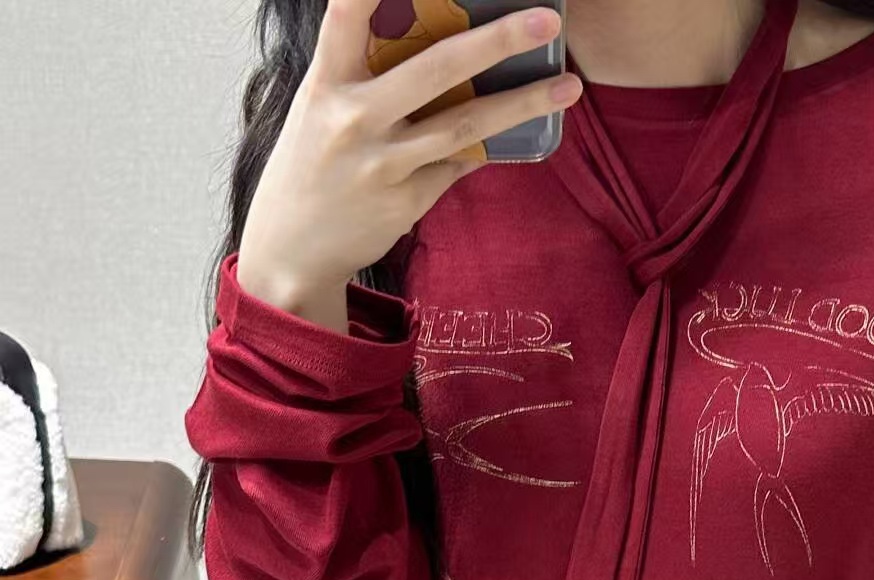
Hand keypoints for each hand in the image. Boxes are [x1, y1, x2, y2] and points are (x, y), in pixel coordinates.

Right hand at [237, 0, 582, 313]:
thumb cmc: (313, 163)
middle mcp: (354, 118)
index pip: (346, 13)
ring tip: (568, 85)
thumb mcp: (320, 107)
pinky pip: (459, 163)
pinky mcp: (406, 200)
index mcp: (326, 81)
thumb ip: (365, 74)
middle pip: (436, 68)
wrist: (291, 249)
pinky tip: (524, 127)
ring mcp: (382, 163)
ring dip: (522, 103)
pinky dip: (488, 144)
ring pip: (465, 125)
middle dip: (497, 40)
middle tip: (546, 20)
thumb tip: (443, 46)